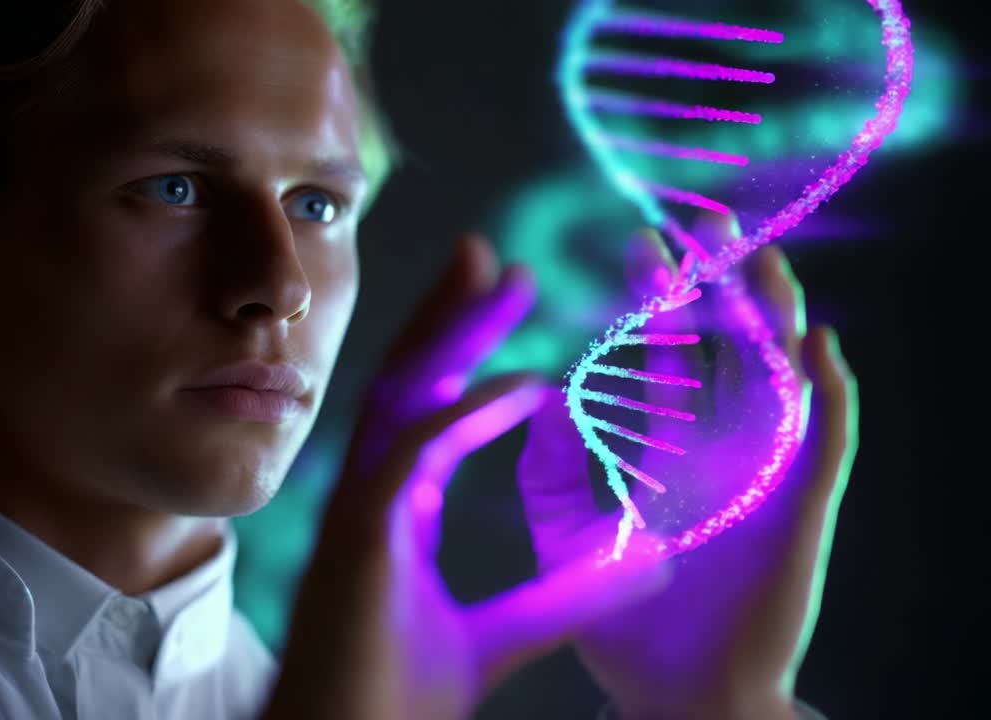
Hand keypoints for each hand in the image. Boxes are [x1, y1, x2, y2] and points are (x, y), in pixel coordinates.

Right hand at [262, 233, 668, 719]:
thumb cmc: (395, 705)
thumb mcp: (498, 638)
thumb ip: (558, 600)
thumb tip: (640, 567)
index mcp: (393, 512)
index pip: (427, 410)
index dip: (465, 356)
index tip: (513, 315)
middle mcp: (370, 496)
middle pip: (408, 381)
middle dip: (448, 315)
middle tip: (491, 256)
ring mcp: (357, 510)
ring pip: (400, 395)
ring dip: (449, 332)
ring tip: (498, 274)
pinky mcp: (358, 535)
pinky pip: (414, 453)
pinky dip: (466, 414)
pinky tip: (524, 386)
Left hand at [516, 216, 858, 719]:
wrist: (670, 695)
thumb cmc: (622, 621)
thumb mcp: (568, 533)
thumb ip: (549, 467)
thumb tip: (538, 394)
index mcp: (672, 449)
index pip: (671, 354)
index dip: (661, 298)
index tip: (641, 243)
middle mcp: (723, 451)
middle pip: (732, 348)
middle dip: (724, 284)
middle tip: (707, 221)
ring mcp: (765, 476)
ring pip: (782, 379)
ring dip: (776, 319)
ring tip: (759, 260)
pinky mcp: (799, 513)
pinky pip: (826, 446)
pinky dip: (829, 397)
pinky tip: (815, 349)